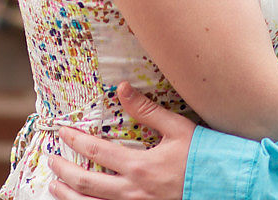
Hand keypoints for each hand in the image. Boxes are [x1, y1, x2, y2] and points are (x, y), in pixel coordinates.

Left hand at [50, 82, 193, 199]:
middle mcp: (133, 191)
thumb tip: (122, 88)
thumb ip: (146, 110)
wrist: (226, 186)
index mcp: (139, 166)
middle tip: (51, 161)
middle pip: (86, 183)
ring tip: (54, 187)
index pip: (96, 150)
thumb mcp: (177, 128)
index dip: (75, 140)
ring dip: (69, 196)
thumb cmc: (202, 156)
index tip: (61, 132)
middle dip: (63, 171)